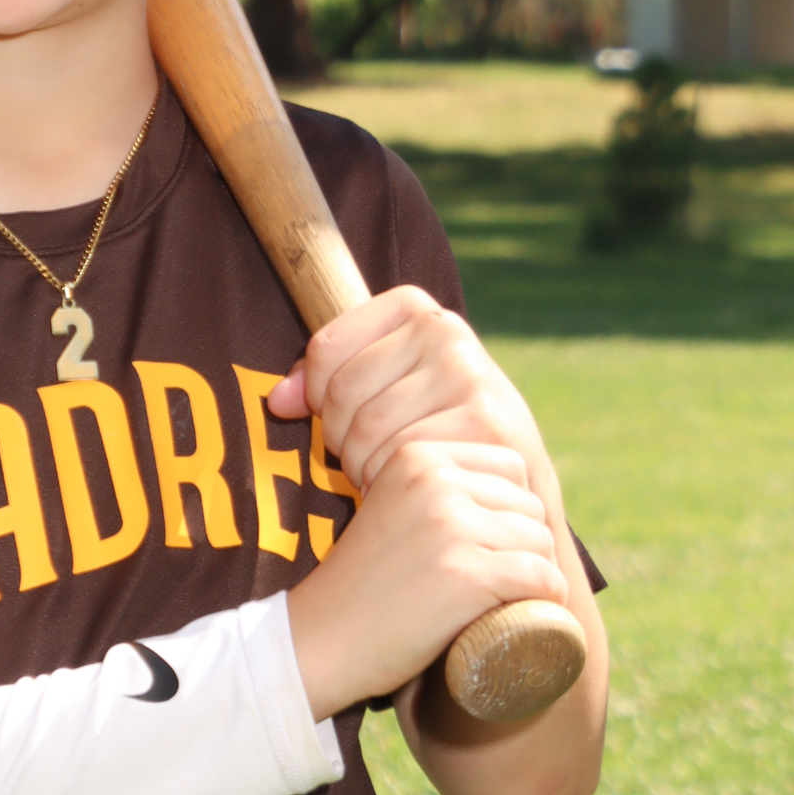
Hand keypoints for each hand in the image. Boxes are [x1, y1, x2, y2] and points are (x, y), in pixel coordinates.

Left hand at [267, 285, 544, 492]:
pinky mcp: (482, 425)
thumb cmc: (436, 429)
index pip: (326, 347)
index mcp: (417, 309)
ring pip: (365, 431)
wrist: (515, 482)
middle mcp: (447, 332)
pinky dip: (393, 484)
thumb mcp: (385, 387)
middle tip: (369, 455)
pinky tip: (415, 485)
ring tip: (390, 469)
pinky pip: (398, 460)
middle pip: (342, 393)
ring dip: (364, 467)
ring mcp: (469, 375)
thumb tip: (278, 401)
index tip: (344, 414)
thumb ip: (327, 380)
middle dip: (341, 438)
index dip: (320, 393)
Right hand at [274, 288, 570, 718]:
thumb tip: (512, 487)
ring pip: (539, 539)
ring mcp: (450, 525)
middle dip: (526, 543)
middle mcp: (435, 480)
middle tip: (501, 582)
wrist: (320, 640)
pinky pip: (540, 576)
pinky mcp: (465, 572)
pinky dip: (544, 601)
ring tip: (507, 600)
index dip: (511, 508)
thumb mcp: (393, 508)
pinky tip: (529, 617)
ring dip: (536, 574)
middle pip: (528, 503)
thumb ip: (435, 489)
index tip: (493, 547)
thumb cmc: (362, 584)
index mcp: (417, 456)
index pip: (508, 465)